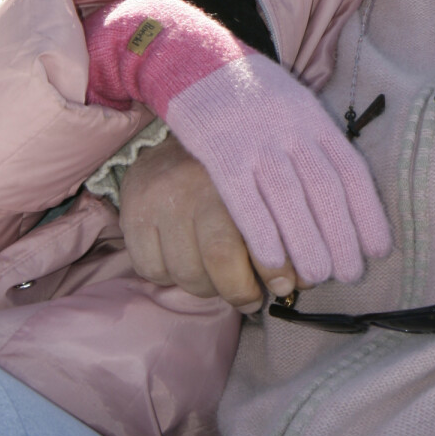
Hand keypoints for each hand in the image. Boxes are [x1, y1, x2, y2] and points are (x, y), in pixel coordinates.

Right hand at [120, 133, 297, 309]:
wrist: (172, 138)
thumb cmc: (228, 173)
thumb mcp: (261, 185)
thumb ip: (285, 226)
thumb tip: (301, 279)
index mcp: (238, 175)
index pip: (260, 236)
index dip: (276, 270)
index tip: (286, 286)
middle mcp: (196, 185)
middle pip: (219, 258)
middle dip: (241, 291)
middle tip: (252, 296)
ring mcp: (160, 200)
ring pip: (185, 273)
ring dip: (207, 289)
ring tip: (218, 279)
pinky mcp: (133, 214)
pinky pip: (152, 270)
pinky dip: (170, 278)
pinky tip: (184, 262)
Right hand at [164, 51, 392, 287]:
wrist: (197, 58)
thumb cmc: (249, 92)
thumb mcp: (293, 104)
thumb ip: (315, 140)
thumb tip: (344, 187)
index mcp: (313, 119)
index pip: (350, 170)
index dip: (368, 212)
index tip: (379, 248)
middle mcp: (292, 129)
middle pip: (325, 189)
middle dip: (342, 235)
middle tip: (351, 274)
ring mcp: (256, 140)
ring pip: (289, 198)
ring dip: (307, 242)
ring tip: (318, 278)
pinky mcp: (221, 152)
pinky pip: (244, 199)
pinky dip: (261, 232)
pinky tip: (273, 261)